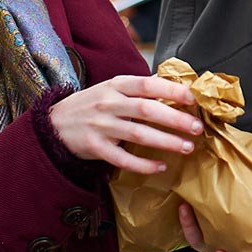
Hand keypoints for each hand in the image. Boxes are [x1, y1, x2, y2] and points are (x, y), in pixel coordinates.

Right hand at [48, 75, 201, 173]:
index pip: (148, 85)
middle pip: (147, 110)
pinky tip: (160, 167)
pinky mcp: (95, 147)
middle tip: (197, 128)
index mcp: (116, 85)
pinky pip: (123, 159)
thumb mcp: (112, 88)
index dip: (172, 90)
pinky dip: (143, 164)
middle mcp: (109, 103)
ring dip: (166, 142)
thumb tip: (176, 84)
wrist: (54, 124)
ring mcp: (100, 126)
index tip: (193, 99)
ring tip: (187, 147)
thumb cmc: (92, 104)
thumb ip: (140, 88)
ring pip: (138, 135)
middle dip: (176, 119)